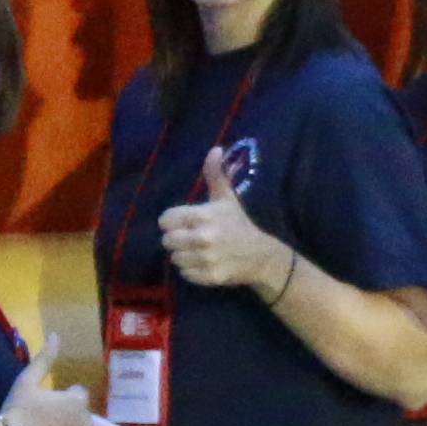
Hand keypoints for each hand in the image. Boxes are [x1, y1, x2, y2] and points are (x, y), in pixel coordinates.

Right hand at [0, 354, 93, 425]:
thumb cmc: (18, 411)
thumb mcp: (28, 380)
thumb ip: (45, 358)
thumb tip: (55, 334)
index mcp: (78, 402)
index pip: (79, 396)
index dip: (62, 400)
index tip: (45, 406)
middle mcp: (87, 423)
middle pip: (81, 417)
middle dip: (68, 418)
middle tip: (44, 424)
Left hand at [156, 147, 280, 293]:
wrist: (260, 255)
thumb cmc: (238, 224)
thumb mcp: (226, 198)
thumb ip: (216, 174)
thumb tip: (215, 149)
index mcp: (204, 216)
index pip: (167, 220)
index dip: (171, 221)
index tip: (182, 222)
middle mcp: (204, 238)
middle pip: (167, 240)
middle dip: (175, 239)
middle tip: (189, 237)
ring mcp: (207, 259)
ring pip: (175, 258)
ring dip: (182, 255)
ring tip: (196, 250)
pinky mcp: (209, 276)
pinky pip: (185, 274)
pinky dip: (191, 270)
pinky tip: (203, 262)